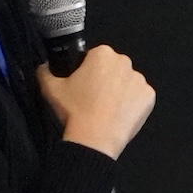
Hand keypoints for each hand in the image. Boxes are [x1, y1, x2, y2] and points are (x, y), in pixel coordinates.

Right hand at [37, 46, 154, 159]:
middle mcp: (124, 62)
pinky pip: (139, 97)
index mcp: (102, 54)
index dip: (87, 70)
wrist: (94, 138)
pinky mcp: (149, 96)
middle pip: (113, 67)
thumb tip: (43, 67)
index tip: (83, 83)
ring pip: (127, 82)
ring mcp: (139, 80)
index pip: (94, 56)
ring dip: (119, 91)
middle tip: (92, 97)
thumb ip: (44, 71)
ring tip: (105, 108)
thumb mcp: (51, 88)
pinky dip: (131, 104)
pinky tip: (118, 113)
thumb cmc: (75, 111)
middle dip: (105, 79)